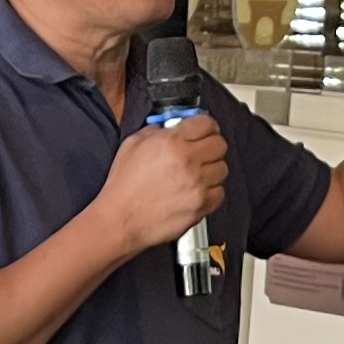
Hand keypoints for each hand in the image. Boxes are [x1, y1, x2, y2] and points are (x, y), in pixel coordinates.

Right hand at [97, 114, 226, 264]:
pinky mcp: (201, 206)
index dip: (206, 125)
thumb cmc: (123, 186)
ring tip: (197, 173)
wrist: (121, 219)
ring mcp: (197, 186)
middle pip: (220, 145)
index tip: (204, 129)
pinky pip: (219, 193)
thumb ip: (155, 131)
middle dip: (211, 145)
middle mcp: (188, 162)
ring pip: (222, 169)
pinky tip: (197, 190)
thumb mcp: (132, 145)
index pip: (207, 124)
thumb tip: (170, 128)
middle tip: (202, 150)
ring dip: (211, 169)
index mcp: (172, 143)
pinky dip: (211, 191)